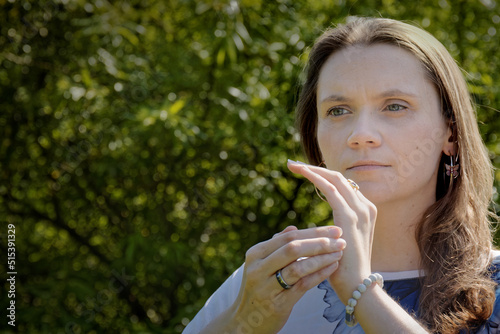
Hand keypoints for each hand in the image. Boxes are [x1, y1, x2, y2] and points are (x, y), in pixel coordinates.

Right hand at [228, 225, 344, 333]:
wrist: (245, 320)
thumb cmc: (259, 287)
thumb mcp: (260, 265)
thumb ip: (276, 246)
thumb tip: (294, 227)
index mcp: (255, 254)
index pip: (288, 237)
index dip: (313, 232)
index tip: (334, 230)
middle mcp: (258, 268)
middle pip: (293, 249)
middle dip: (320, 242)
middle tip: (341, 239)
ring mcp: (267, 286)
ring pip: (298, 267)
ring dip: (322, 258)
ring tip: (339, 253)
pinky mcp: (278, 303)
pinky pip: (303, 285)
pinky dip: (319, 275)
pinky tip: (332, 268)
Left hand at [287, 159, 376, 302]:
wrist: (357, 285)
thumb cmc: (343, 268)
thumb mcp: (338, 243)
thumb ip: (332, 231)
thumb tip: (318, 229)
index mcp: (364, 211)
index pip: (342, 186)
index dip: (322, 175)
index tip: (303, 171)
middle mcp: (365, 207)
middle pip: (338, 178)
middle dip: (315, 168)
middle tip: (293, 164)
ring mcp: (360, 210)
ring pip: (334, 179)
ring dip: (312, 170)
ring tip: (293, 165)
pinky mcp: (350, 216)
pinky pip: (330, 189)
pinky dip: (315, 177)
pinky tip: (301, 172)